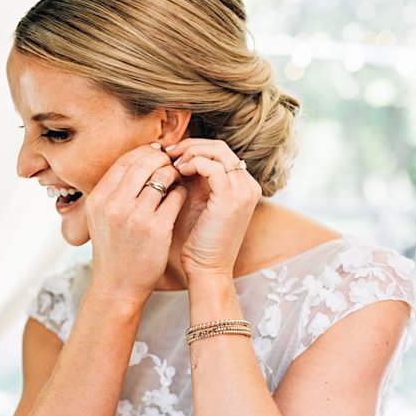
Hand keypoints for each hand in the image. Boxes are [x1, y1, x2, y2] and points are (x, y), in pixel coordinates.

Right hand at [85, 143, 187, 305]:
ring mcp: (136, 217)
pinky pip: (176, 197)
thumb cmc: (113, 251)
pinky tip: (181, 196)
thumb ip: (113, 192)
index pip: (124, 161)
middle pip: (144, 163)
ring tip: (177, 179)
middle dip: (161, 159)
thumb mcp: (100, 219)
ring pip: (163, 176)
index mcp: (99, 199)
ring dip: (174, 174)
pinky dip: (181, 192)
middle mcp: (114, 205)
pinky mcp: (157, 229)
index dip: (144, 153)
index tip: (156, 154)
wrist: (118, 286)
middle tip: (171, 163)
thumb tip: (136, 163)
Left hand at [164, 138, 261, 278]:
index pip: (220, 152)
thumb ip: (195, 180)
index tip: (170, 154)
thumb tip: (177, 157)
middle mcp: (247, 185)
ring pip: (218, 151)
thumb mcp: (198, 202)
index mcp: (242, 186)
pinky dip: (192, 163)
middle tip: (167, 152)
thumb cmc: (198, 241)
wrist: (207, 269)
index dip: (194, 148)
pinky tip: (177, 172)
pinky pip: (212, 166)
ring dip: (190, 152)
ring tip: (170, 162)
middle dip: (191, 145)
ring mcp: (243, 191)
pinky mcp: (231, 198)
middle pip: (220, 146)